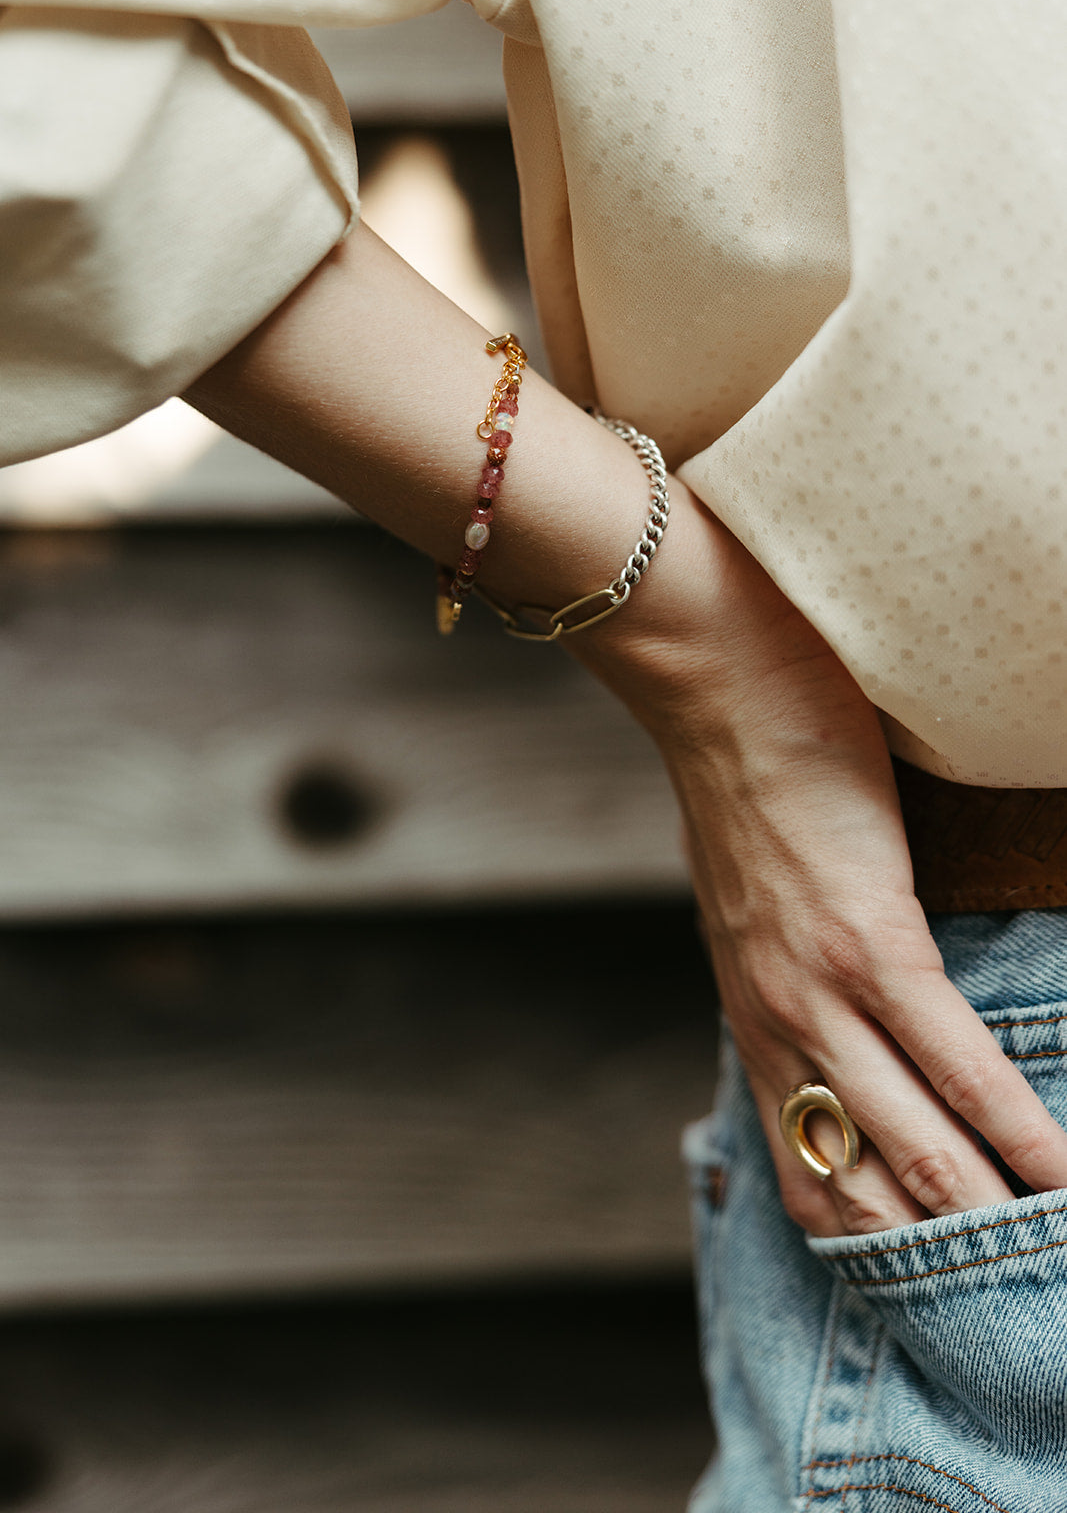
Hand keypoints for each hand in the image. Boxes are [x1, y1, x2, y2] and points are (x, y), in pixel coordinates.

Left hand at [571, 484, 1066, 1235]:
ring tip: (1047, 1263)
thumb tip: (861, 1007)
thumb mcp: (756, 905)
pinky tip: (1059, 1176)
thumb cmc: (749, 780)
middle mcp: (777, 1031)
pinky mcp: (868, 942)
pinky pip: (953, 1059)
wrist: (715, 684)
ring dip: (990, 1218)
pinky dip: (1014, 1128)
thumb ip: (799, 972)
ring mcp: (818, 993)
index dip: (875, 1250)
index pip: (808, 1179)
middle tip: (1007, 1314)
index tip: (932, 1300)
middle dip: (941, 1260)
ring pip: (914, 1145)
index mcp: (754, 1025)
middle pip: (864, 1189)